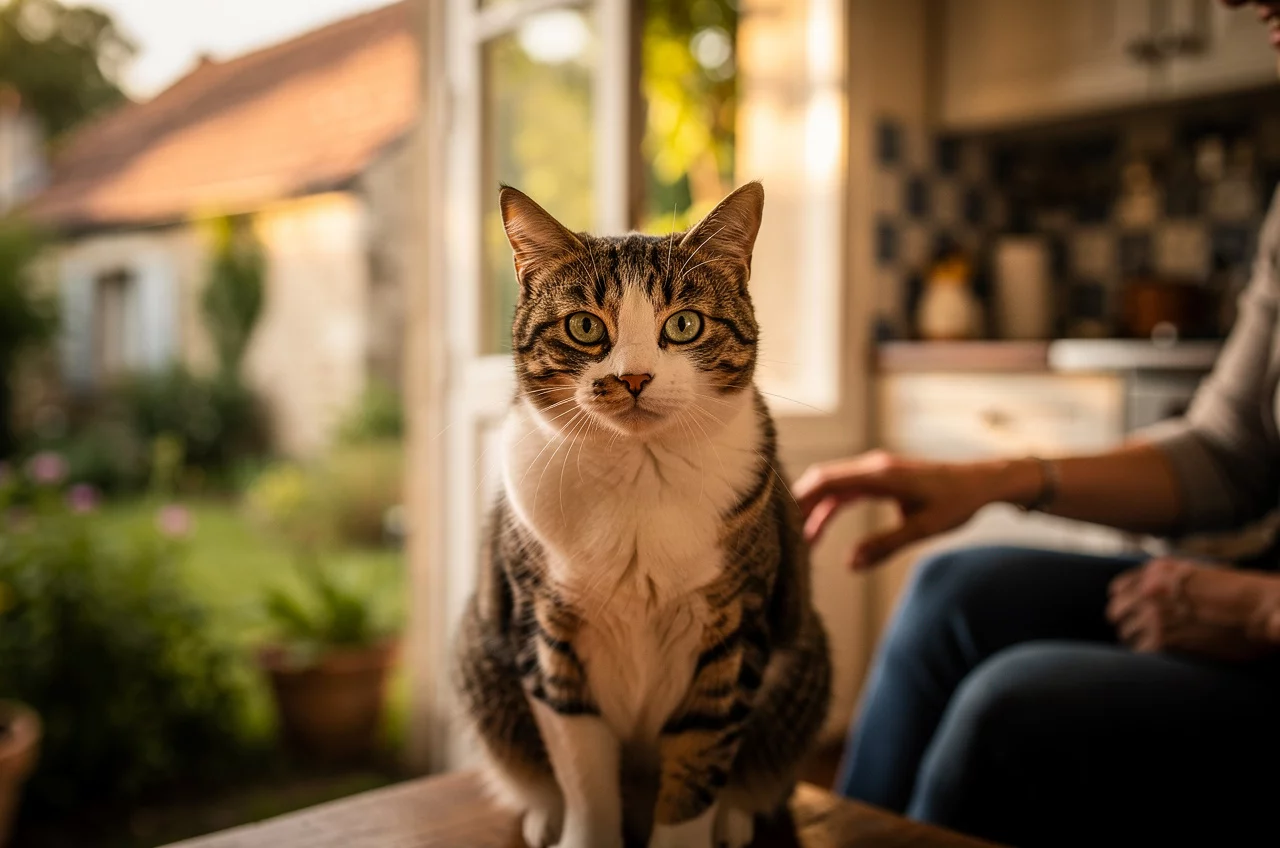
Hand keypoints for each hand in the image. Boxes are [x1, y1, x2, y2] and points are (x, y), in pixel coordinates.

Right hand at [793, 451, 1015, 569]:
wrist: (983, 483)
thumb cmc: (957, 502)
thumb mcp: (922, 528)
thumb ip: (885, 546)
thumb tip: (851, 564)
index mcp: (880, 475)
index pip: (828, 481)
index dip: (802, 499)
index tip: (785, 522)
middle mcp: (873, 468)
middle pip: (823, 481)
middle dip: (801, 506)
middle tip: (784, 534)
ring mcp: (876, 471)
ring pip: (833, 487)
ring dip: (816, 510)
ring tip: (803, 540)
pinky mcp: (882, 479)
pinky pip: (847, 490)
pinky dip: (831, 508)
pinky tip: (821, 529)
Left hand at [1106, 557, 1279, 660]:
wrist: (1261, 608)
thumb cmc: (1240, 594)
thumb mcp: (1197, 575)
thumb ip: (1167, 582)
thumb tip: (1144, 594)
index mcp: (1156, 570)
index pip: (1118, 590)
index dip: (1125, 604)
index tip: (1133, 614)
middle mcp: (1148, 589)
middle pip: (1117, 612)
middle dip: (1129, 624)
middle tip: (1143, 635)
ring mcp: (1153, 614)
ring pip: (1126, 634)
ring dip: (1138, 641)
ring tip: (1158, 648)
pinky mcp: (1163, 639)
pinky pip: (1140, 652)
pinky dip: (1149, 657)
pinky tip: (1165, 657)